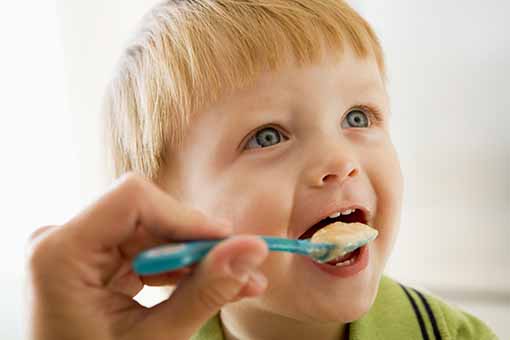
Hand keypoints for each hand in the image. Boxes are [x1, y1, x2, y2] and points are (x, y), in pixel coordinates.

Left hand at [26, 173, 268, 339]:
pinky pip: (145, 250)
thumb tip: (251, 249)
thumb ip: (204, 292)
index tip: (226, 241)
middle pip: (147, 214)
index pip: (132, 198)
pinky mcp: (95, 261)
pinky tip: (208, 284)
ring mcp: (78, 250)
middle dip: (197, 241)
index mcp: (60, 253)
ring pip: (152, 232)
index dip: (185, 215)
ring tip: (237, 282)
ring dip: (195, 257)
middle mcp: (64, 240)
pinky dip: (178, 268)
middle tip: (242, 265)